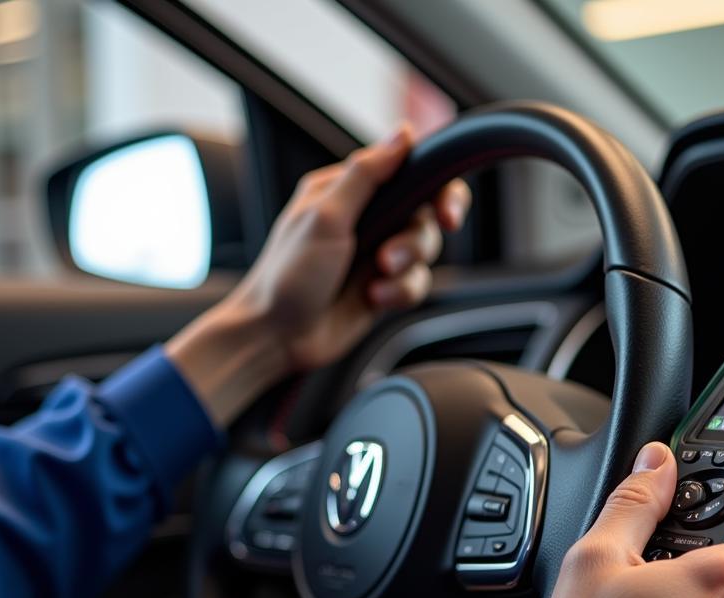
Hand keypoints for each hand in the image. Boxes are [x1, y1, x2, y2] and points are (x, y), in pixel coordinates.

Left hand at [167, 124, 470, 425]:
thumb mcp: (325, 217)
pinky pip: (416, 283)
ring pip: (424, 251)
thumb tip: (405, 133)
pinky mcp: (383, 288)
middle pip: (425, 215)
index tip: (446, 213)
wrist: (277, 338)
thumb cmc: (288, 275)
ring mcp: (375, 254)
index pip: (409, 172)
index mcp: (346, 190)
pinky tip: (374, 300)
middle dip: (415, 241)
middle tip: (389, 258)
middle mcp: (365, 218)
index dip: (439, 189)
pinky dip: (400, 293)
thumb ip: (366, 175)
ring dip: (406, 270)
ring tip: (376, 284)